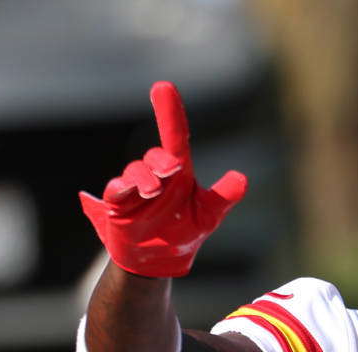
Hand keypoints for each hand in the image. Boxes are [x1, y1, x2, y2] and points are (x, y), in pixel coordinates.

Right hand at [79, 81, 247, 277]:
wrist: (160, 260)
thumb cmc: (186, 231)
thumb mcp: (209, 215)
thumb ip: (223, 197)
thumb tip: (242, 178)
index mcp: (179, 172)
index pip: (175, 135)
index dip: (170, 111)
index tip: (163, 86)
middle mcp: (156, 174)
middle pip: (155, 155)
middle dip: (161, 160)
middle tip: (172, 170)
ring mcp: (135, 187)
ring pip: (136, 171)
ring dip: (144, 179)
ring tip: (152, 192)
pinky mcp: (118, 203)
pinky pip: (116, 189)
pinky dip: (121, 188)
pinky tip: (127, 192)